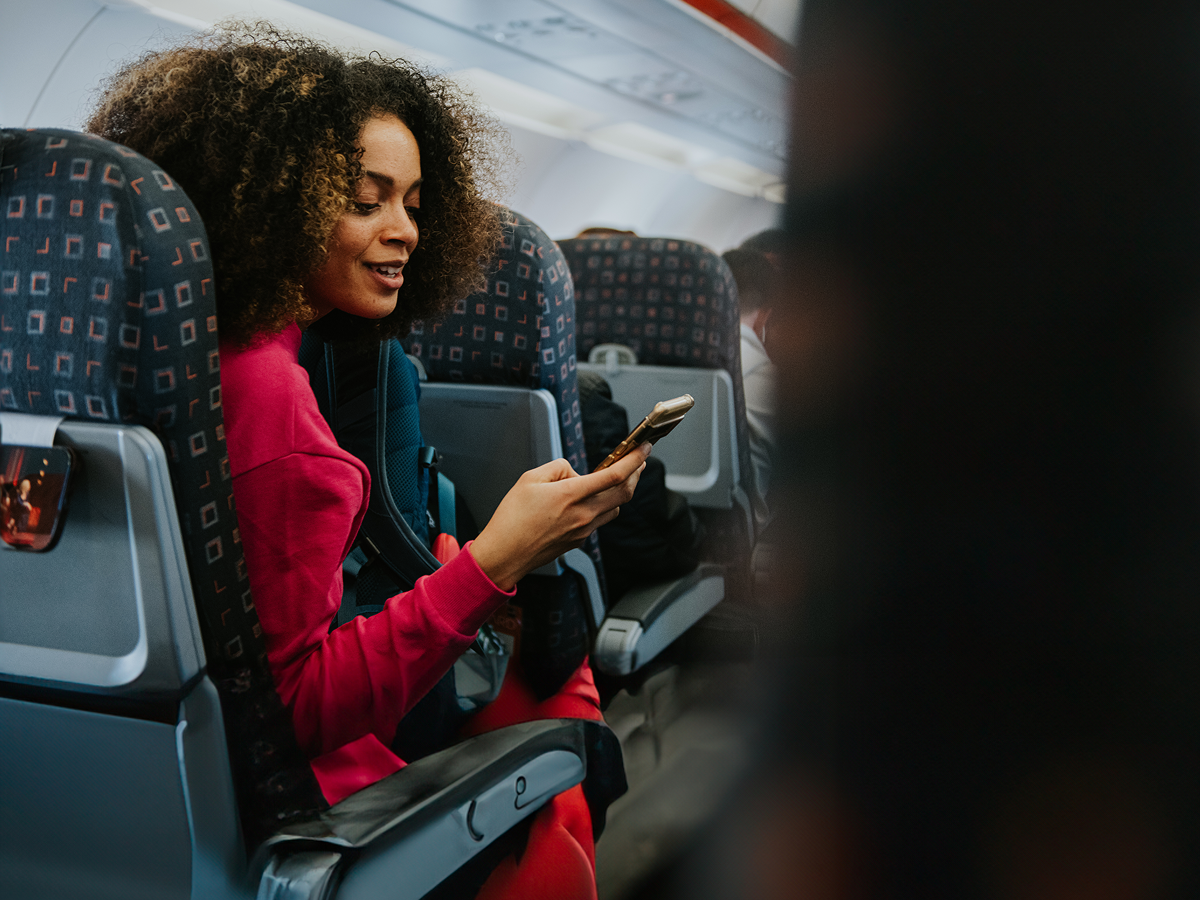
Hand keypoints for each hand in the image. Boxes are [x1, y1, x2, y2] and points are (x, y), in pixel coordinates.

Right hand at [468, 443, 650, 589]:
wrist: (504, 555)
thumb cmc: (512, 519)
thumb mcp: (530, 479)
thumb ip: (558, 468)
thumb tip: (574, 472)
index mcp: (571, 495)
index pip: (614, 475)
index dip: (634, 460)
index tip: (643, 448)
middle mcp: (583, 514)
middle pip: (624, 493)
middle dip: (635, 474)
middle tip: (638, 461)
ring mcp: (583, 531)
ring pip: (614, 508)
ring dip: (619, 492)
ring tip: (613, 479)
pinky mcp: (579, 541)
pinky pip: (599, 520)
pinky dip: (601, 506)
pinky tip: (589, 501)